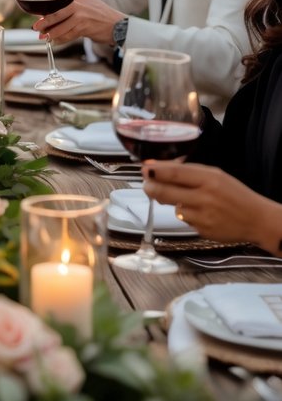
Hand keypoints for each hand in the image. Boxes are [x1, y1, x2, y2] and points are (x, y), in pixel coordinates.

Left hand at [32, 0, 122, 43]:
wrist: (118, 24)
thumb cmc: (101, 15)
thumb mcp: (86, 5)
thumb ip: (72, 7)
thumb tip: (54, 15)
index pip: (57, 3)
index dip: (45, 11)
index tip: (37, 16)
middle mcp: (78, 6)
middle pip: (56, 14)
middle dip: (44, 22)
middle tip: (36, 28)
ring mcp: (82, 17)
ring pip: (61, 27)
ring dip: (51, 33)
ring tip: (44, 37)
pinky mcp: (85, 28)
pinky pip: (69, 35)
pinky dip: (61, 39)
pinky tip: (56, 41)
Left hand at [143, 161, 281, 249]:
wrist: (256, 219)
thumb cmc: (234, 193)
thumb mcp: (215, 175)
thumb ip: (188, 172)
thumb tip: (158, 168)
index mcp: (209, 178)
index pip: (175, 173)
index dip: (156, 171)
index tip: (144, 168)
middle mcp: (205, 197)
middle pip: (166, 192)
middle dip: (151, 187)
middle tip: (146, 184)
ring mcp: (203, 216)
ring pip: (174, 207)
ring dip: (173, 202)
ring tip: (188, 198)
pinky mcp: (203, 231)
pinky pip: (185, 220)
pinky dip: (187, 215)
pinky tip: (201, 212)